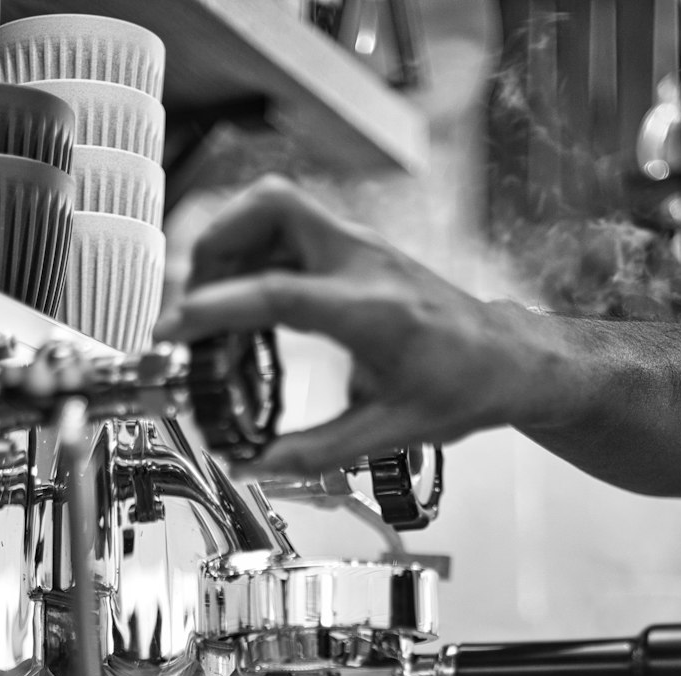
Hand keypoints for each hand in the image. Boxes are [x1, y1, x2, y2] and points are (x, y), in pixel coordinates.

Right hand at [154, 176, 570, 474]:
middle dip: (216, 240)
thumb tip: (254, 466)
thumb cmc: (463, 388)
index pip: (277, 291)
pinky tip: (248, 300)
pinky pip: (290, 228)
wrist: (507, 358)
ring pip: (276, 205)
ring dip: (231, 242)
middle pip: (270, 205)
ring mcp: (359, 248)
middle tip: (194, 296)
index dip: (214, 308)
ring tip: (213, 301)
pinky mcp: (355, 249)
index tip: (173, 329)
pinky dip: (255, 252)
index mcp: (371, 311)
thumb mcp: (390, 433)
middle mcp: (362, 263)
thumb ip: (315, 452)